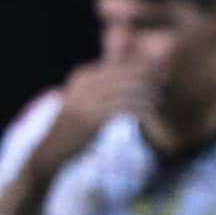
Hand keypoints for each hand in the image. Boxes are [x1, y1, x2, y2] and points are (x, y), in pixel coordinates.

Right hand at [41, 58, 155, 168]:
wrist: (50, 149)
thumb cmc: (72, 128)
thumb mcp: (83, 102)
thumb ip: (100, 90)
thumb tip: (124, 83)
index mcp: (82, 77)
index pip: (114, 65)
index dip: (137, 66)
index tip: (156, 68)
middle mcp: (82, 85)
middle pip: (120, 74)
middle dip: (144, 75)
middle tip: (165, 78)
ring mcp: (85, 100)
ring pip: (122, 90)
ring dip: (144, 92)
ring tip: (161, 95)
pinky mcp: (90, 118)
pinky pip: (120, 108)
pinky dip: (137, 108)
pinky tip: (150, 110)